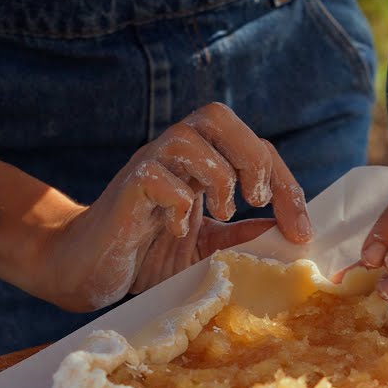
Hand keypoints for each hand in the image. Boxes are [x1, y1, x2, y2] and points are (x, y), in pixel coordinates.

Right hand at [38, 102, 310, 310]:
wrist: (86, 272)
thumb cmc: (146, 256)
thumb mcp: (209, 249)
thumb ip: (244, 237)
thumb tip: (290, 234)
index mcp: (200, 164)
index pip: (252, 147)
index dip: (285, 182)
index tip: (301, 229)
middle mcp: (174, 156)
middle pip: (217, 115)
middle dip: (251, 155)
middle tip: (258, 200)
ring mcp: (147, 168)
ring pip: (188, 137)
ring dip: (218, 175)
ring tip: (220, 211)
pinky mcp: (125, 191)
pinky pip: (156, 177)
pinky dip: (178, 203)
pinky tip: (177, 231)